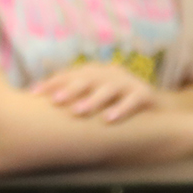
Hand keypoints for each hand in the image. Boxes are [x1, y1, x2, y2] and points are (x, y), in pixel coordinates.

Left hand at [30, 63, 161, 122]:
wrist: (159, 110)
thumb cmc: (118, 107)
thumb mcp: (95, 101)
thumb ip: (74, 101)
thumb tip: (40, 110)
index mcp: (95, 73)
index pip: (70, 74)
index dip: (52, 82)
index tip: (33, 94)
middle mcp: (110, 74)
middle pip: (87, 77)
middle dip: (69, 88)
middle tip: (54, 101)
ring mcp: (129, 82)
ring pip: (109, 87)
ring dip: (92, 99)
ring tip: (78, 111)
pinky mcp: (145, 94)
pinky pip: (133, 100)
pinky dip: (121, 108)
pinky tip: (109, 119)